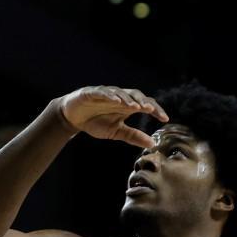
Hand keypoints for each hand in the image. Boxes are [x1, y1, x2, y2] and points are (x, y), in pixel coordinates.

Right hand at [54, 86, 168, 148]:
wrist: (72, 118)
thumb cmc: (95, 122)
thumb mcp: (115, 132)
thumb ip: (133, 136)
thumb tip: (152, 144)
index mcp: (126, 106)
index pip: (145, 104)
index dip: (156, 110)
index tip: (165, 119)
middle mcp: (119, 97)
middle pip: (135, 94)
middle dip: (143, 101)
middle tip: (150, 110)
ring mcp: (106, 94)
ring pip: (120, 92)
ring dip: (128, 98)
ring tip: (136, 106)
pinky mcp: (92, 92)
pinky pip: (103, 92)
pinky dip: (110, 95)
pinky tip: (116, 101)